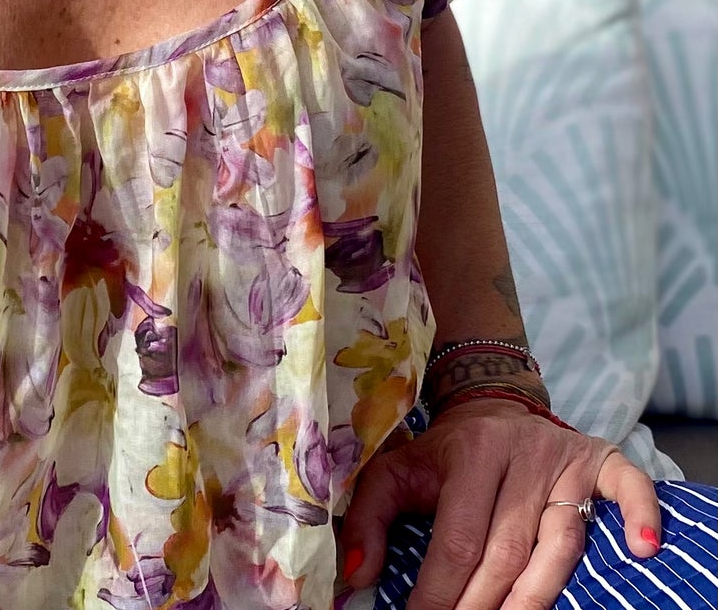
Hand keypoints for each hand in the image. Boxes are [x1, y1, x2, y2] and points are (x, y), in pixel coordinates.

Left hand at [337, 399, 663, 609]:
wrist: (492, 406)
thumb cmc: (445, 455)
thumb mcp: (398, 470)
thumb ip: (370, 517)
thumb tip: (356, 573)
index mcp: (469, 452)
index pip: (457, 537)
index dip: (439, 590)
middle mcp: (519, 453)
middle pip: (507, 548)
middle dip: (484, 603)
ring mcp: (564, 459)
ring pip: (560, 538)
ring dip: (539, 591)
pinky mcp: (601, 460)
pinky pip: (628, 486)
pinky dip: (639, 516)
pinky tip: (641, 551)